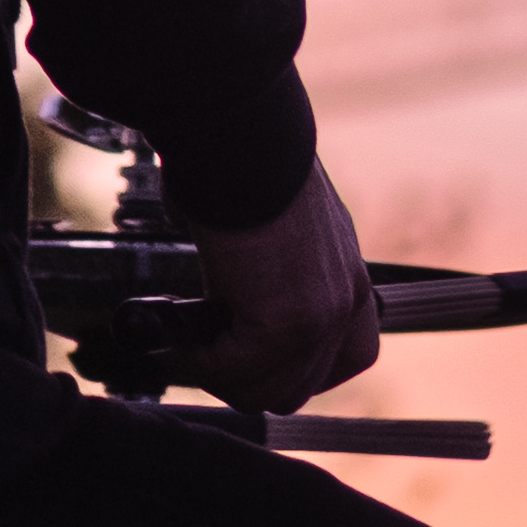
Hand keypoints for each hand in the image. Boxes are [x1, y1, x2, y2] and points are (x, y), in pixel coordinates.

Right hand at [188, 156, 380, 411]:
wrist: (236, 135)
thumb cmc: (237, 163)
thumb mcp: (272, 228)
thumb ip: (269, 272)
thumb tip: (225, 297)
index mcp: (347, 274)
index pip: (346, 358)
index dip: (292, 370)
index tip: (246, 357)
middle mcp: (346, 299)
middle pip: (300, 387)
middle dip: (245, 379)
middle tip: (201, 351)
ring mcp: (321, 316)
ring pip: (266, 391)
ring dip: (219, 374)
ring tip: (186, 340)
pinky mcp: (285, 322)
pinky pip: (235, 371)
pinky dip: (199, 359)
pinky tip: (179, 330)